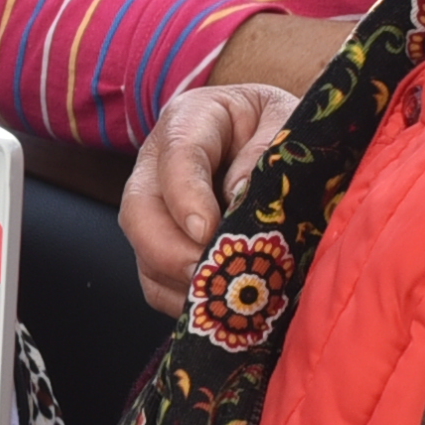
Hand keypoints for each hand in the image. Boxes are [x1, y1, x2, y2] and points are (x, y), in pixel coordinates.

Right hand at [122, 82, 296, 315]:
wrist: (273, 138)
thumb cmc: (280, 126)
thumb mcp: (285, 119)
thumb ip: (267, 148)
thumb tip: (239, 194)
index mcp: (190, 120)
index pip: (176, 156)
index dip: (186, 197)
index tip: (208, 230)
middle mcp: (157, 165)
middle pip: (138, 210)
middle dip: (170, 250)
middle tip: (212, 273)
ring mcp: (156, 209)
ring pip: (142, 252)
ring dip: (179, 280)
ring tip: (225, 293)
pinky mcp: (162, 246)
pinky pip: (155, 282)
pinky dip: (182, 300)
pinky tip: (220, 304)